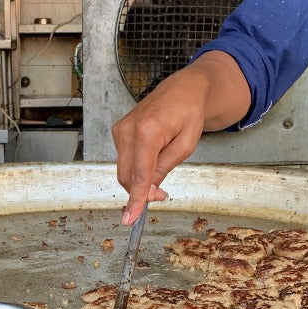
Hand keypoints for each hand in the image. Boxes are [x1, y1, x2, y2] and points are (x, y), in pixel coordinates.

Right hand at [111, 51, 250, 223]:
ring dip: (139, 179)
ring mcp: (120, 129)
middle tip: (161, 194)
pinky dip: (136, 166)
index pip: (139, 175)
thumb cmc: (188, 113)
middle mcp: (128, 130)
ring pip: (124, 169)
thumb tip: (148, 190)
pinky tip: (152, 157)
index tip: (129, 218)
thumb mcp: (186, 145)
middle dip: (140, 191)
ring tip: (161, 168)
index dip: (135, 200)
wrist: (182, 89)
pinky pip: (124, 159)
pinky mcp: (119, 131)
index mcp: (147, 132)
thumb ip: (165, 168)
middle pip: (126, 175)